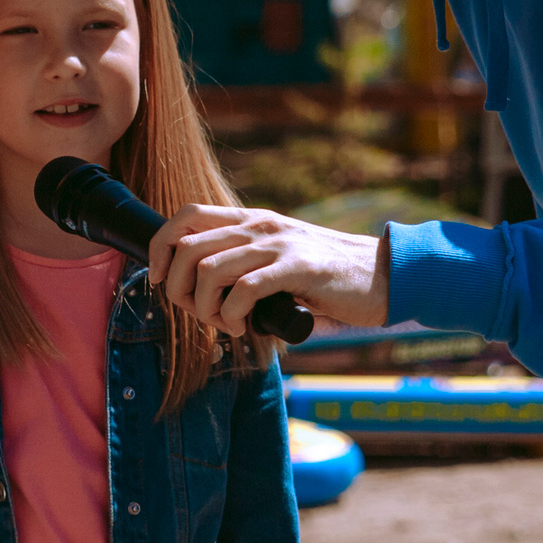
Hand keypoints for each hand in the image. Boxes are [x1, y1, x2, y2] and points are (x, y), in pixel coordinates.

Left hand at [149, 204, 389, 336]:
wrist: (384, 275)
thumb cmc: (329, 278)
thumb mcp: (280, 259)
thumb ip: (246, 267)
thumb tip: (205, 295)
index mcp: (251, 220)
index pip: (185, 215)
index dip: (160, 247)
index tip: (158, 279)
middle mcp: (259, 225)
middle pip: (187, 247)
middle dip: (177, 288)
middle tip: (198, 313)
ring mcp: (278, 244)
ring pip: (208, 269)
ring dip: (204, 306)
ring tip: (225, 323)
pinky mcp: (297, 268)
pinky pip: (244, 289)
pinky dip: (232, 315)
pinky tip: (245, 326)